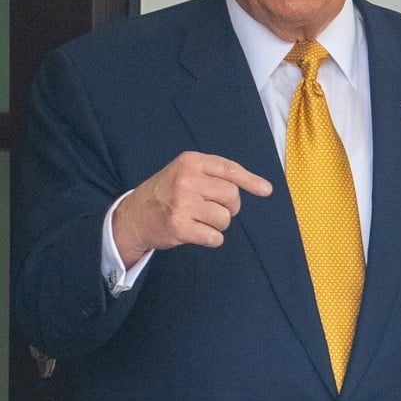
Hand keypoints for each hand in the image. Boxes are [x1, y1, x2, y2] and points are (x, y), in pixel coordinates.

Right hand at [112, 151, 272, 267]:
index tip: (266, 190)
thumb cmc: (167, 192)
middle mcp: (187, 180)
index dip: (251, 181)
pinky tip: (198, 233)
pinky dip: (212, 238)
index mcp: (191, 162)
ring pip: (224, 218)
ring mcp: (182, 203)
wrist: (133, 215)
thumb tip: (261, 186)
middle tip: (216, 209)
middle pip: (231, 196)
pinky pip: (214, 237)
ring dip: (219, 224)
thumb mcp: (186, 171)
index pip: (230, 169)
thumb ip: (215, 174)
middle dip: (231, 207)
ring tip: (202, 220)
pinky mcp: (179, 226)